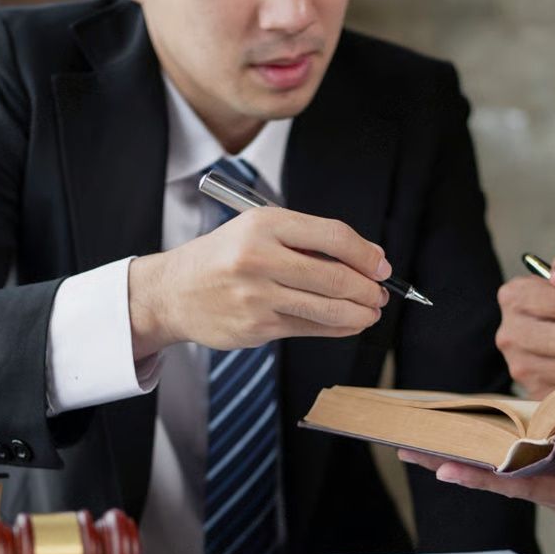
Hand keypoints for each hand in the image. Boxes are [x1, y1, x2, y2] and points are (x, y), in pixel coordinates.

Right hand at [126, 207, 389, 357]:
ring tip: (371, 312)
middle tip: (382, 294)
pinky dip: (337, 328)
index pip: (332, 236)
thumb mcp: (257, 230)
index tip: (381, 266)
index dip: (365, 254)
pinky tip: (348, 324)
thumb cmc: (223, 258)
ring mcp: (257, 296)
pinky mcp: (257, 327)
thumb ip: (306, 240)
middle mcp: (259, 258)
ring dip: (359, 313)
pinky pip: (309, 329)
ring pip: (326, 308)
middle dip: (368, 289)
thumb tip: (366, 259)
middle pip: (334, 276)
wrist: (172, 292)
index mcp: (264, 224)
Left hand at [398, 413, 554, 548]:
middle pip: (502, 480)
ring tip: (418, 445)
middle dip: (455, 464)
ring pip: (505, 476)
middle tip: (407, 447)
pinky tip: (461, 446)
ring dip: (464, 461)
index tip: (450, 467)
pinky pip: (520, 471)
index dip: (490, 475)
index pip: (530, 486)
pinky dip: (490, 459)